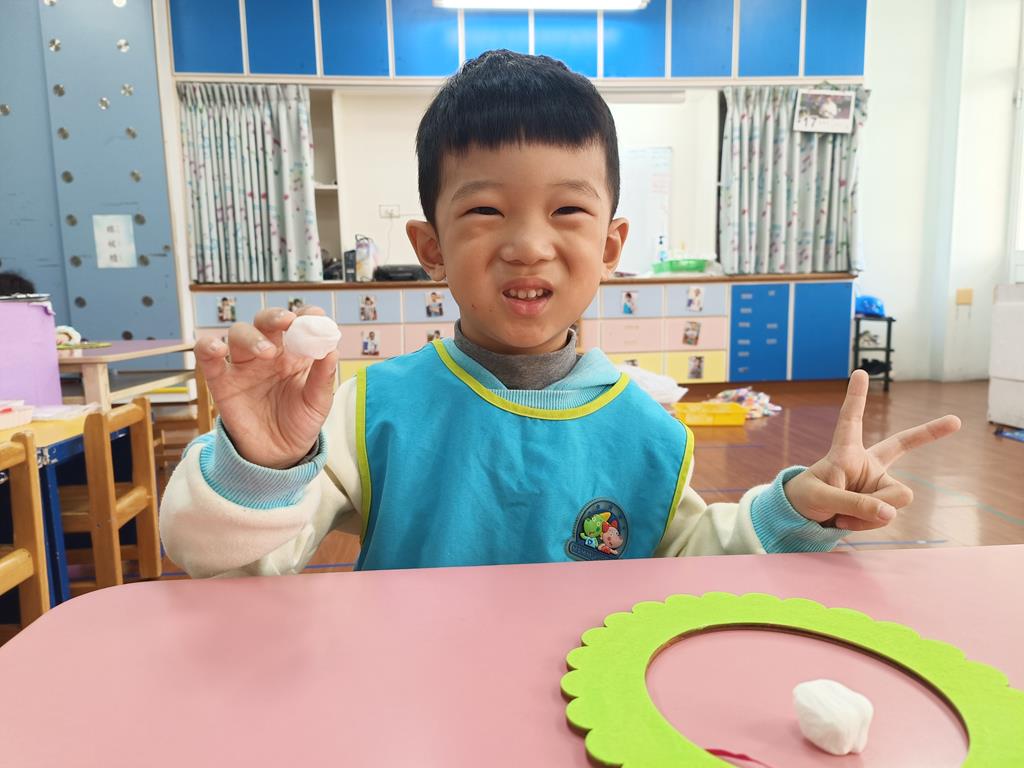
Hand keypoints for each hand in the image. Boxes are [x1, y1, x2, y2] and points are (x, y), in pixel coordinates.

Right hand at [195, 306, 338, 468]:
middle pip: (266, 321)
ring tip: (265, 353)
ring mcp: (244, 365)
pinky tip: (218, 350)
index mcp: (295, 353)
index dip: (305, 315)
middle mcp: (269, 353)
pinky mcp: (222, 381)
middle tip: (287, 322)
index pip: (299, 323)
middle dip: (275, 317)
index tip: (315, 316)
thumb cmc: (301, 422)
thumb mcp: (318, 402)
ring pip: (239, 333)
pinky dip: (207, 347)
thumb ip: (323, 377)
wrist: (278, 454)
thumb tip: (332, 350)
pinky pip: (208, 358)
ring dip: (251, 337)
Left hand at [784, 370, 960, 530]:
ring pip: (894, 500)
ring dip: (869, 514)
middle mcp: (867, 464)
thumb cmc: (805, 499)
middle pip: (902, 444)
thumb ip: (854, 505)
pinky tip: (845, 522)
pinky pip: (886, 517)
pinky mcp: (881, 504)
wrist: (803, 519)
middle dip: (929, 431)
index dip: (855, 398)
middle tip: (955, 420)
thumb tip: (890, 513)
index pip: (850, 421)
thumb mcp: (820, 500)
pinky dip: (866, 525)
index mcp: (844, 452)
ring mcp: (876, 483)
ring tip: (841, 515)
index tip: (860, 372)